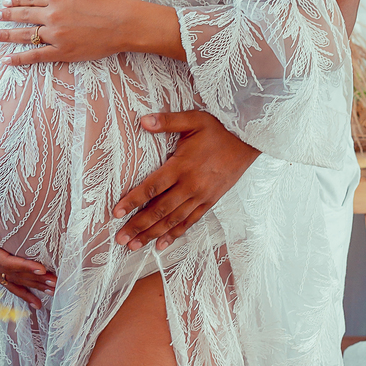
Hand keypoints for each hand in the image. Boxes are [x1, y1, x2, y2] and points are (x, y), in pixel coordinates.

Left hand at [0, 0, 182, 64]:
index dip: (16, 0)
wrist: (126, 23)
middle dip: (7, 15)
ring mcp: (55, 35)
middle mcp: (52, 15)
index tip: (6, 2)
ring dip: (6, 35)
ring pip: (24, 35)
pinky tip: (7, 60)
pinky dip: (20, 59)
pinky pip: (36, 56)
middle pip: (23, 15)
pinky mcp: (62, 52)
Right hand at [0, 217, 55, 306]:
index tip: (41, 269)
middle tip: (55, 282)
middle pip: (15, 275)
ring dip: (34, 287)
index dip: (24, 266)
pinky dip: (23, 294)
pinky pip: (9, 285)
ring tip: (53, 291)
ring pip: (15, 281)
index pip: (6, 262)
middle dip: (36, 280)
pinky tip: (36, 302)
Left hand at [113, 111, 259, 248]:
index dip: (133, 201)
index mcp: (182, 166)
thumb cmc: (219, 130)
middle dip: (138, 226)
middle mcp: (190, 186)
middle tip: (120, 239)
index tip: (116, 212)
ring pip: (173, 220)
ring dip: (153, 234)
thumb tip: (143, 120)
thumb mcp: (193, 119)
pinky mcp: (210, 202)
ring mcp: (201, 197)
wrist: (249, 142)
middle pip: (160, 210)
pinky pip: (190, 222)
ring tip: (135, 246)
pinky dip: (175, 234)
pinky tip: (162, 245)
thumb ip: (168, 121)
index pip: (152, 187)